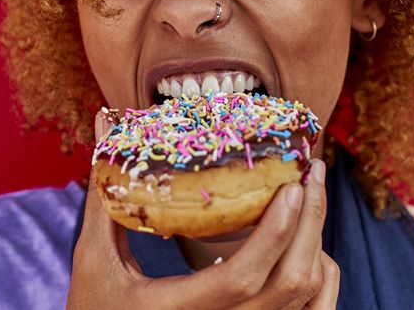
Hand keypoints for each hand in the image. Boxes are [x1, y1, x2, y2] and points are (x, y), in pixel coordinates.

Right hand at [66, 110, 339, 309]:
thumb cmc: (94, 308)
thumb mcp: (93, 258)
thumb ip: (104, 195)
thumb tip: (104, 121)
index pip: (240, 277)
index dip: (274, 233)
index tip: (290, 186)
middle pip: (290, 284)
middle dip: (311, 222)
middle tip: (311, 173)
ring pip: (306, 297)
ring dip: (314, 243)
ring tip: (307, 197)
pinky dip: (320, 278)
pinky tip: (307, 243)